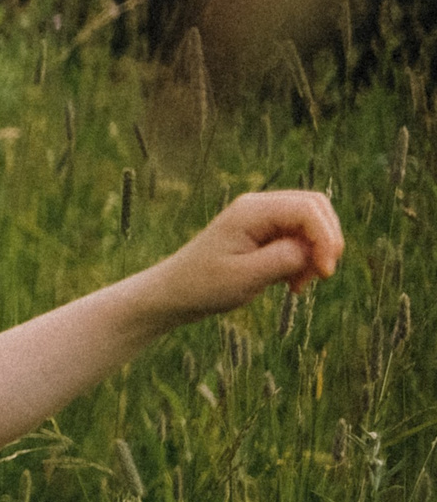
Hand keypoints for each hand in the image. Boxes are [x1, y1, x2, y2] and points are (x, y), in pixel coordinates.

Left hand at [145, 189, 343, 319]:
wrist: (175, 294)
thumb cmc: (204, 285)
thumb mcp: (246, 276)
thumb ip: (284, 259)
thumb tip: (314, 248)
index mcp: (251, 211)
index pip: (308, 208)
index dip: (326, 238)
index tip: (324, 273)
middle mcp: (259, 207)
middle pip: (317, 210)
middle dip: (326, 243)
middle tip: (317, 277)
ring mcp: (262, 219)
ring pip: (312, 226)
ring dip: (315, 255)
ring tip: (297, 286)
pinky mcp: (265, 235)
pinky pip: (300, 240)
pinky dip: (304, 260)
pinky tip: (291, 284)